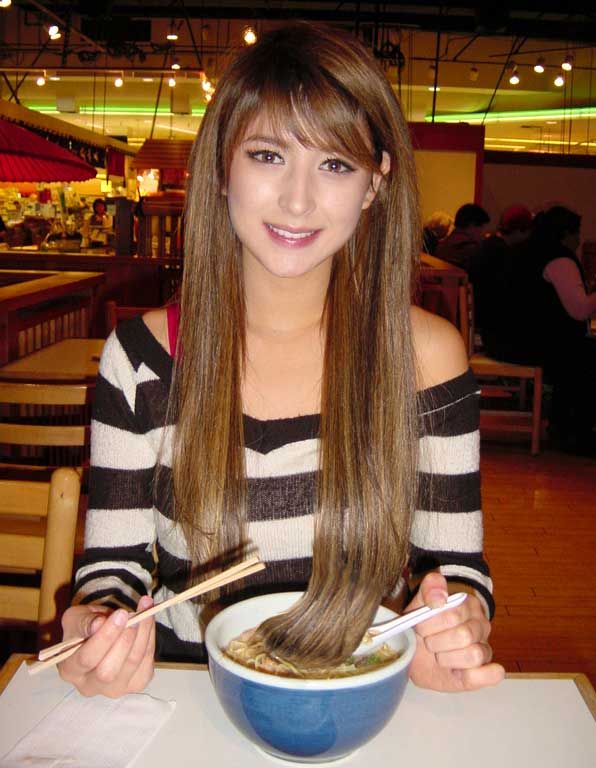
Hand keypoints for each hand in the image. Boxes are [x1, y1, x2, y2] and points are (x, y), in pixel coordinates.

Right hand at [57, 595, 155, 697]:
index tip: (121, 613)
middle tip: (133, 615)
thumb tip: (99, 624)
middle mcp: (90, 686)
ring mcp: (114, 688)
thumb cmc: (85, 626)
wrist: (100, 633)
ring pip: (132, 664)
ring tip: (145, 610)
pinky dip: (150, 638)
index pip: (87, 658)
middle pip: (108, 671)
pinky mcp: (136, 684)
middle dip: (125, 640)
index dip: (106, 636)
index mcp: (70, 670)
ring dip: (142, 634)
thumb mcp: (77, 617)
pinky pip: (147, 662)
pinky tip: (148, 620)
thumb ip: (85, 621)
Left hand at [407, 572, 504, 691]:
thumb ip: (430, 587)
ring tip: (439, 655)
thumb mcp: (420, 601)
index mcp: (468, 605)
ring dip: (448, 658)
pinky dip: (474, 675)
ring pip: (474, 655)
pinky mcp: (483, 673)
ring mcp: (484, 650)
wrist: (418, 653)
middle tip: (428, 642)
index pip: (454, 614)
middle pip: (464, 635)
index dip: (431, 624)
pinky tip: (457, 671)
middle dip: (437, 641)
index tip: (420, 627)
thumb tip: (440, 597)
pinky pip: (491, 675)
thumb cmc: (423, 626)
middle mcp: (481, 626)